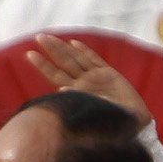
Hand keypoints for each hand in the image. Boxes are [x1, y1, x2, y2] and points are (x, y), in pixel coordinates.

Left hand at [29, 33, 150, 126]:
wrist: (133, 124)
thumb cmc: (111, 124)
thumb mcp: (91, 112)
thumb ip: (78, 100)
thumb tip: (61, 90)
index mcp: (76, 93)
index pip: (55, 76)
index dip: (44, 65)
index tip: (29, 54)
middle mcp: (83, 84)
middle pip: (64, 63)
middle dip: (51, 50)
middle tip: (38, 37)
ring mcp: (96, 78)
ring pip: (77, 59)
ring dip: (63, 48)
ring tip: (49, 37)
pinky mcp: (109, 75)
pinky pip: (95, 60)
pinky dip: (85, 52)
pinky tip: (74, 44)